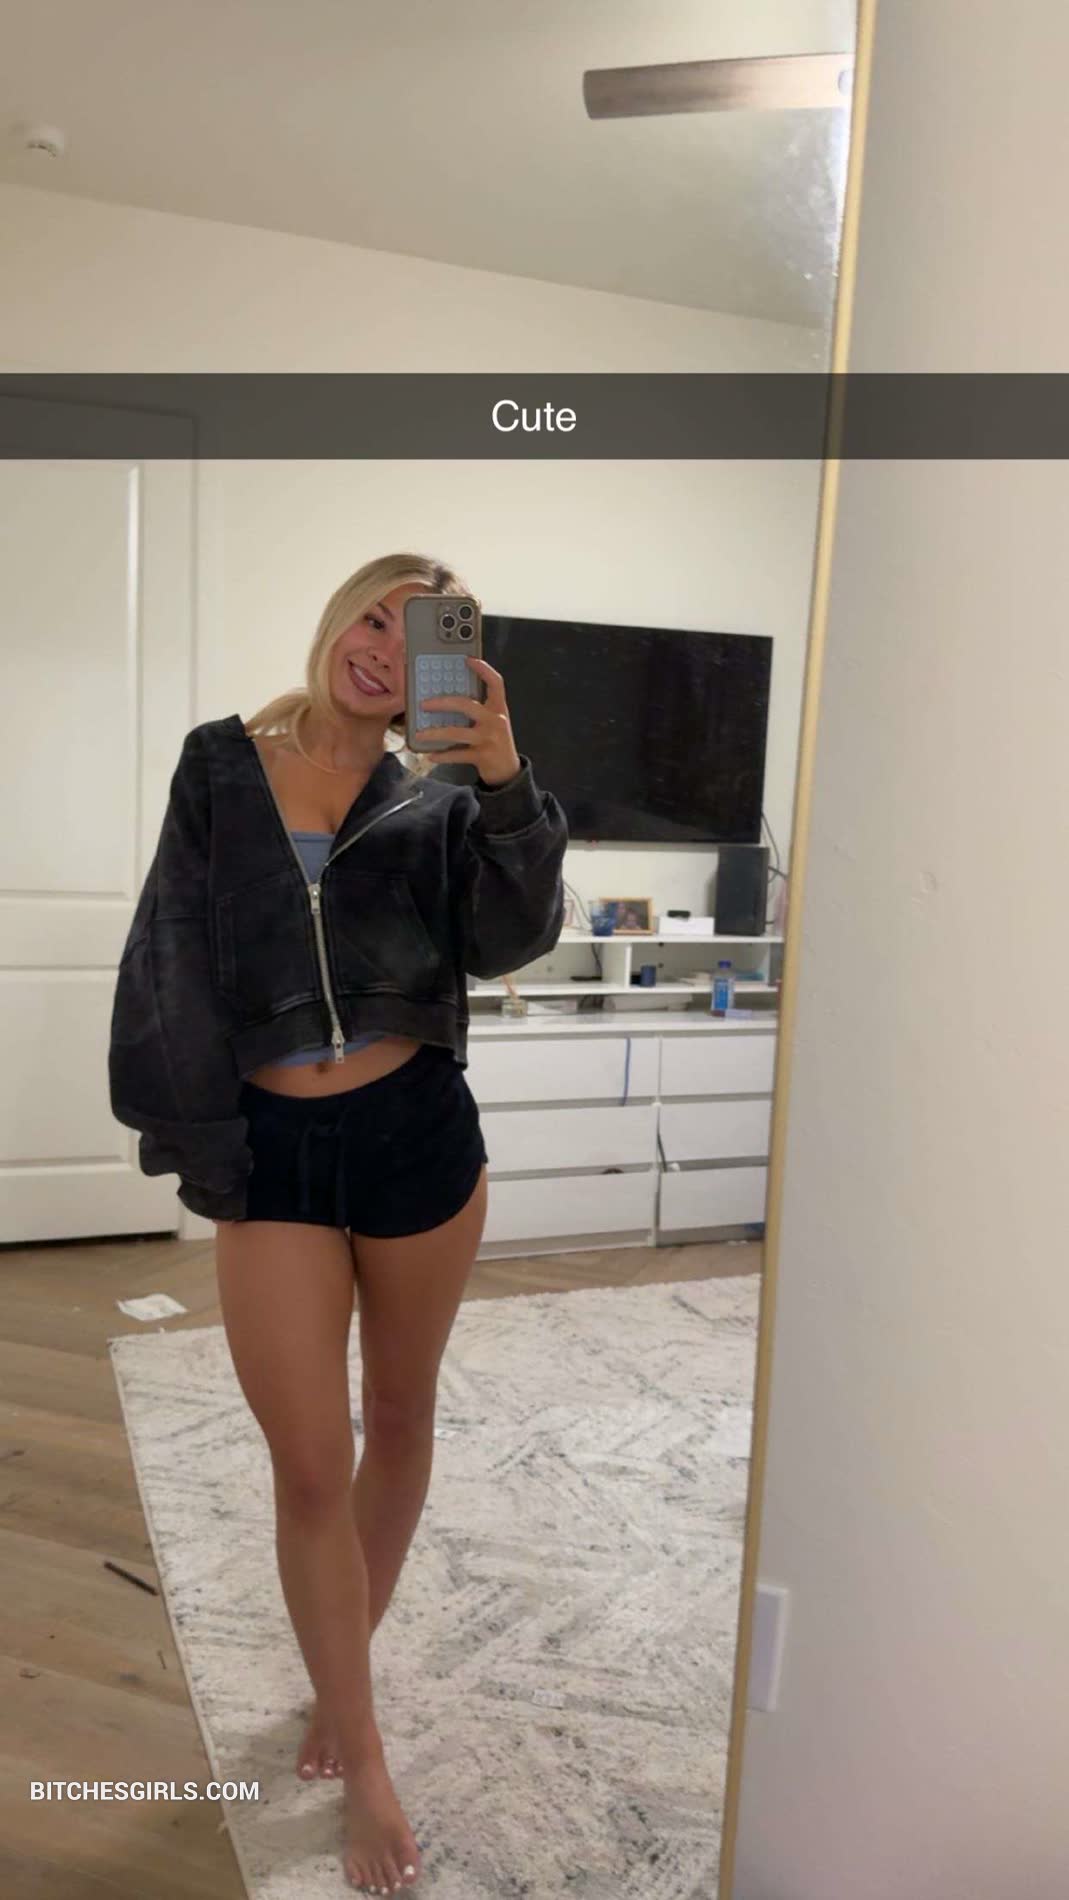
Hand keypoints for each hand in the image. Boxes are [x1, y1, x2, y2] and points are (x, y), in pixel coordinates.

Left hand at [415, 656, 522, 786]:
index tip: (468, 660)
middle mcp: (496, 720)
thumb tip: (444, 698)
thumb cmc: (494, 740)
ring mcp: (490, 738)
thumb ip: (477, 708)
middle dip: (442, 703)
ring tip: (419, 733)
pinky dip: (443, 755)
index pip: (495, 683)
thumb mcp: (492, 721)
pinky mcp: (483, 756)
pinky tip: (431, 755)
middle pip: (466, 705)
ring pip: (456, 732)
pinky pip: (458, 754)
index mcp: (498, 708)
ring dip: (435, 733)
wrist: (508, 770)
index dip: (483, 669)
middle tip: (424, 704)